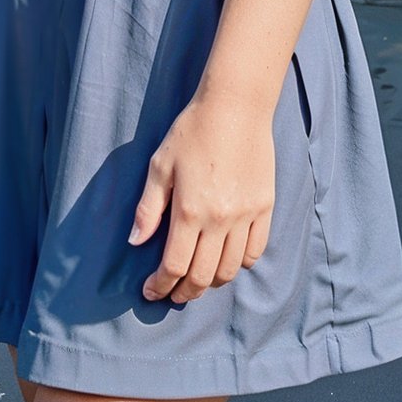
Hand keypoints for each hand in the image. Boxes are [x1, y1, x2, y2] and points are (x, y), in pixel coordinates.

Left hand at [128, 94, 274, 302]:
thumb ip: (148, 208)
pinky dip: (240, 263)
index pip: (174, 266)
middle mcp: (220, 220)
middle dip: (184, 292)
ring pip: (231, 269)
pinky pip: (255, 250)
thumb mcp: (160, 166)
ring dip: (212, 282)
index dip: (160, 285)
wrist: (235, 107)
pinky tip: (227, 260)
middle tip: (172, 294)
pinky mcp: (265, 207)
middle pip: (203, 275)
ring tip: (198, 281)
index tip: (151, 291)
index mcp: (189, 211)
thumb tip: (136, 242)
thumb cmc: (192, 132)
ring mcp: (246, 216)